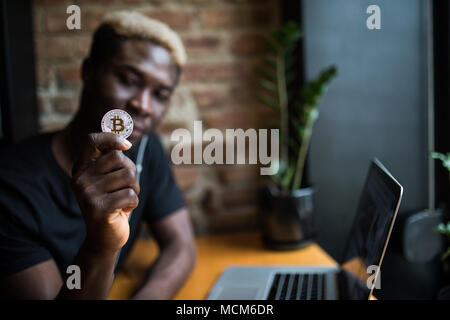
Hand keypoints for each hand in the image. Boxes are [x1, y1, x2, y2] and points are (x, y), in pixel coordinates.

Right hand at [71, 132, 139, 253]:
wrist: (104, 239)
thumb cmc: (112, 203)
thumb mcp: (109, 179)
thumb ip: (112, 160)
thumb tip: (124, 142)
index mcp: (81, 169)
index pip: (91, 140)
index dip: (111, 137)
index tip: (127, 145)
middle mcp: (80, 179)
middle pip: (119, 159)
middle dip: (131, 172)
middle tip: (126, 188)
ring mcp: (87, 194)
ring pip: (129, 176)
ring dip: (135, 189)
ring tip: (124, 200)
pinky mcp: (98, 209)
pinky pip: (131, 194)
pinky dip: (134, 203)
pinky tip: (123, 211)